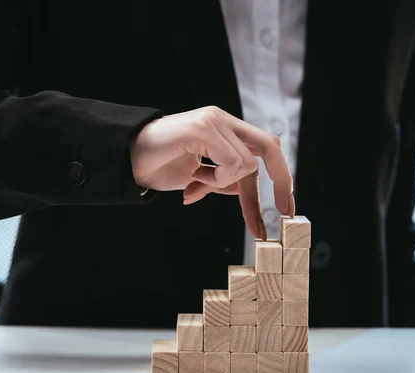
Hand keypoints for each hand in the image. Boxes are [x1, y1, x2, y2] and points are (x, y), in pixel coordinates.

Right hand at [129, 106, 294, 238]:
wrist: (127, 159)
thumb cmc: (159, 165)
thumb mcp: (201, 177)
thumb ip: (224, 179)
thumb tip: (247, 190)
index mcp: (225, 129)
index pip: (264, 150)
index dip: (280, 178)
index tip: (287, 207)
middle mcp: (222, 119)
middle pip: (269, 147)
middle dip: (281, 181)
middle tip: (285, 211)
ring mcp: (212, 120)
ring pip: (247, 163)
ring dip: (225, 183)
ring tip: (197, 181)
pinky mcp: (202, 128)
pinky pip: (231, 163)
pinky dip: (217, 179)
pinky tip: (194, 176)